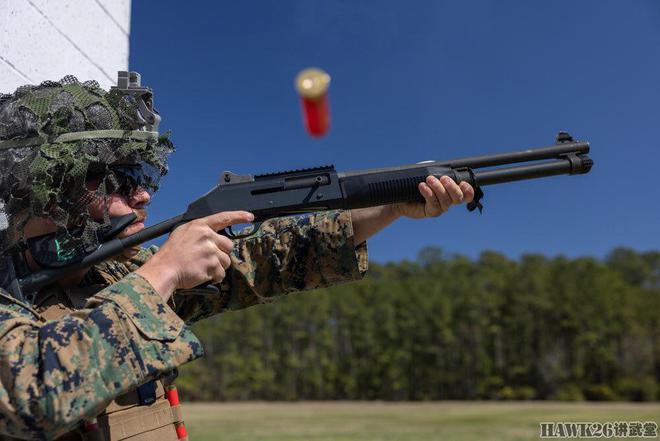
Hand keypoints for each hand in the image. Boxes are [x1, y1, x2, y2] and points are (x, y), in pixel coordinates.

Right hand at [136, 211, 253, 299]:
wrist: (164, 270)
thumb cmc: (170, 254)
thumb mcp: (182, 234)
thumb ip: (200, 232)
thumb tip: (213, 235)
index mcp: (200, 226)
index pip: (223, 218)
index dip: (239, 216)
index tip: (249, 216)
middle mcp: (207, 236)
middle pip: (228, 245)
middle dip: (222, 254)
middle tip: (207, 259)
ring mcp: (210, 250)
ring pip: (226, 261)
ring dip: (218, 267)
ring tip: (201, 268)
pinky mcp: (212, 265)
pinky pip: (221, 273)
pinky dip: (214, 277)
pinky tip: (202, 275)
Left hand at [392, 175, 474, 218]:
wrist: (400, 195)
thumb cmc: (415, 182)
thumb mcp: (426, 172)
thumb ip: (436, 169)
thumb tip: (440, 170)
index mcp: (451, 191)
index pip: (467, 194)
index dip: (468, 190)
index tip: (462, 183)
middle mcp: (448, 201)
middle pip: (458, 198)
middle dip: (452, 187)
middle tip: (444, 178)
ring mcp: (440, 208)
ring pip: (446, 201)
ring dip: (438, 188)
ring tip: (429, 179)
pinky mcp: (430, 212)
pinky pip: (433, 204)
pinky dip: (429, 194)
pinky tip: (422, 187)